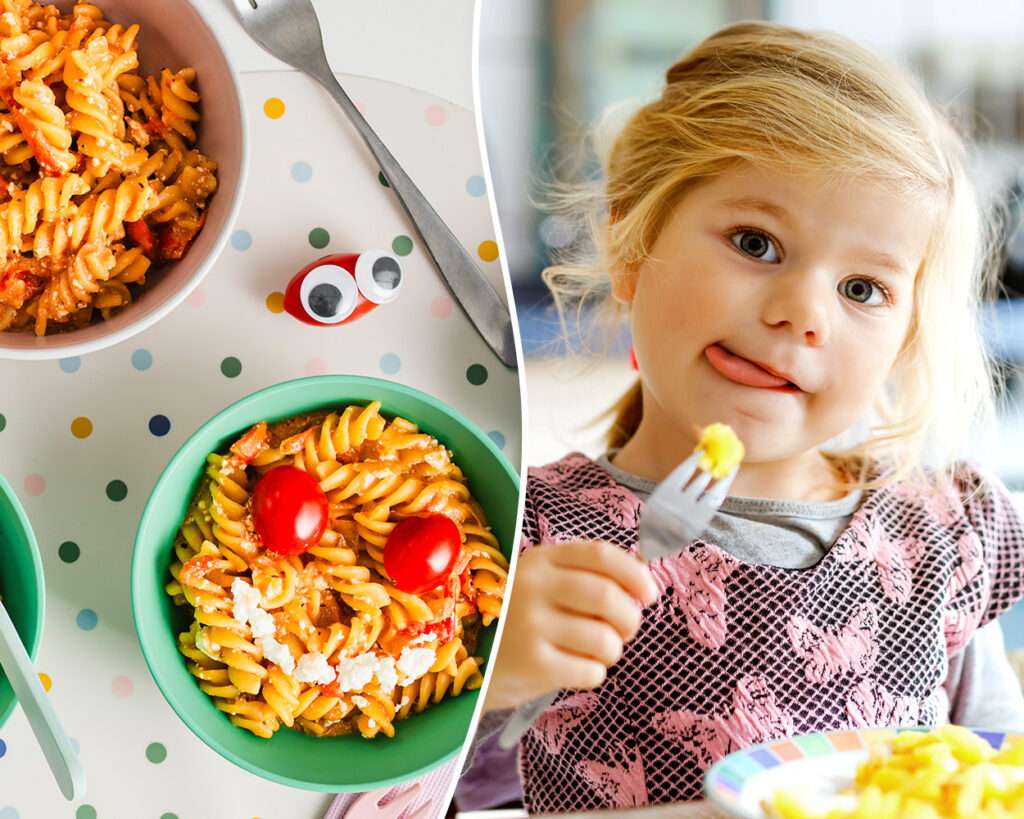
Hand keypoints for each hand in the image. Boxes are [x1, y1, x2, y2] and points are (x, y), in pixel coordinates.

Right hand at [483, 540, 657, 710]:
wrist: (461, 659)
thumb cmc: (512, 619)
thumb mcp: (541, 582)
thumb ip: (585, 573)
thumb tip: (643, 564)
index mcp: (540, 560)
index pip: (600, 554)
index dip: (635, 573)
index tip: (649, 593)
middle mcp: (534, 587)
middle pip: (608, 597)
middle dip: (630, 619)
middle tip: (625, 631)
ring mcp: (531, 626)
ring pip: (604, 639)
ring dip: (612, 651)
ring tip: (596, 653)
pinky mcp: (531, 664)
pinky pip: (590, 672)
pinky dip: (593, 674)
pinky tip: (574, 669)